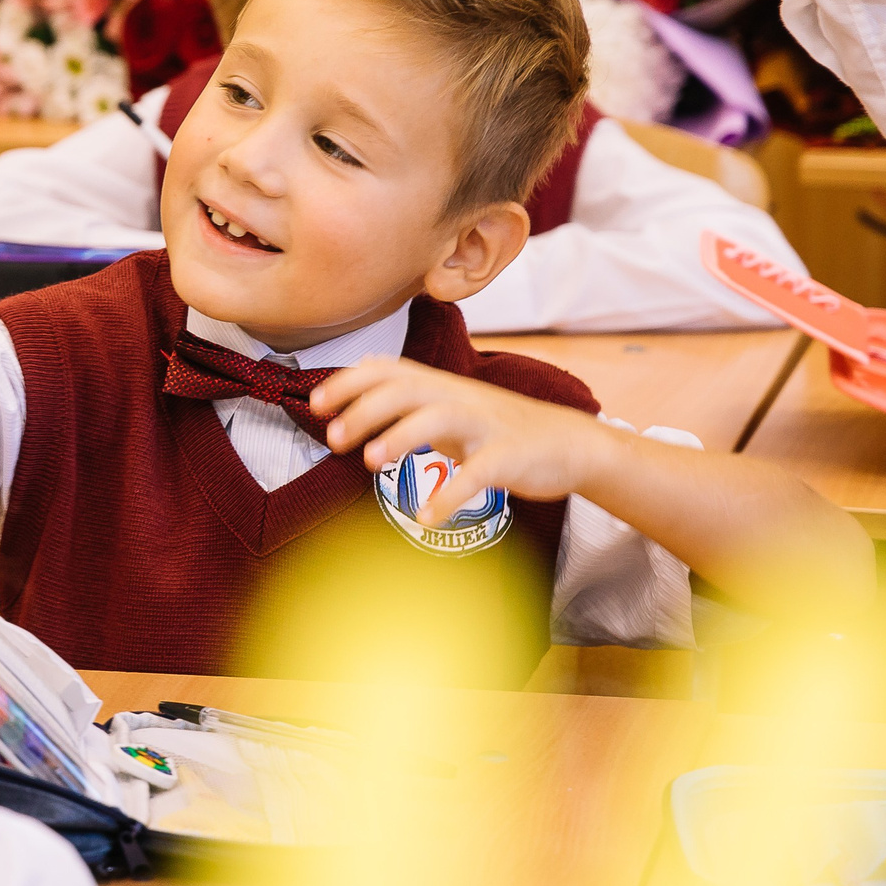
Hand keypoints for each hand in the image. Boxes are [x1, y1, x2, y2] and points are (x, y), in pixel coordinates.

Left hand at [312, 357, 611, 524]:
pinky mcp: (510, 457)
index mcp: (440, 385)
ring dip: (400, 436)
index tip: (316, 403)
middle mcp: (459, 397)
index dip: (349, 382)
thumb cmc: (497, 428)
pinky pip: (478, 473)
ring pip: (438, 417)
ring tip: (368, 463)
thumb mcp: (449, 407)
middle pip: (406, 388)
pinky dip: (450, 495)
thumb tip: (352, 407)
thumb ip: (408, 404)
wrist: (569, 443)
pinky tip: (425, 517)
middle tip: (332, 438)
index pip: (388, 369)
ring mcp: (486, 425)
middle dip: (364, 409)